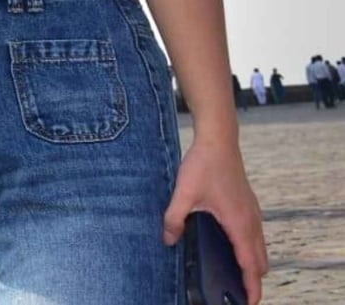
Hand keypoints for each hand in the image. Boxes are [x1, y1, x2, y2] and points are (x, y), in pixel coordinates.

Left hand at [162, 137, 267, 302]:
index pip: (250, 264)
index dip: (251, 286)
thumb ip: (174, 218)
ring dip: (253, 264)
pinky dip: (251, 248)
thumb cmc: (203, 165)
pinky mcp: (249, 205)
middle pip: (260, 260)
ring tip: (238, 276)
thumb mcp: (183, 193)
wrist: (219, 140)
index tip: (249, 302)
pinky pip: (256, 235)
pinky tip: (234, 247)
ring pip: (260, 247)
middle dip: (253, 279)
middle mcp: (251, 221)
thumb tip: (168, 240)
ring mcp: (253, 212)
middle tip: (239, 294)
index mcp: (238, 223)